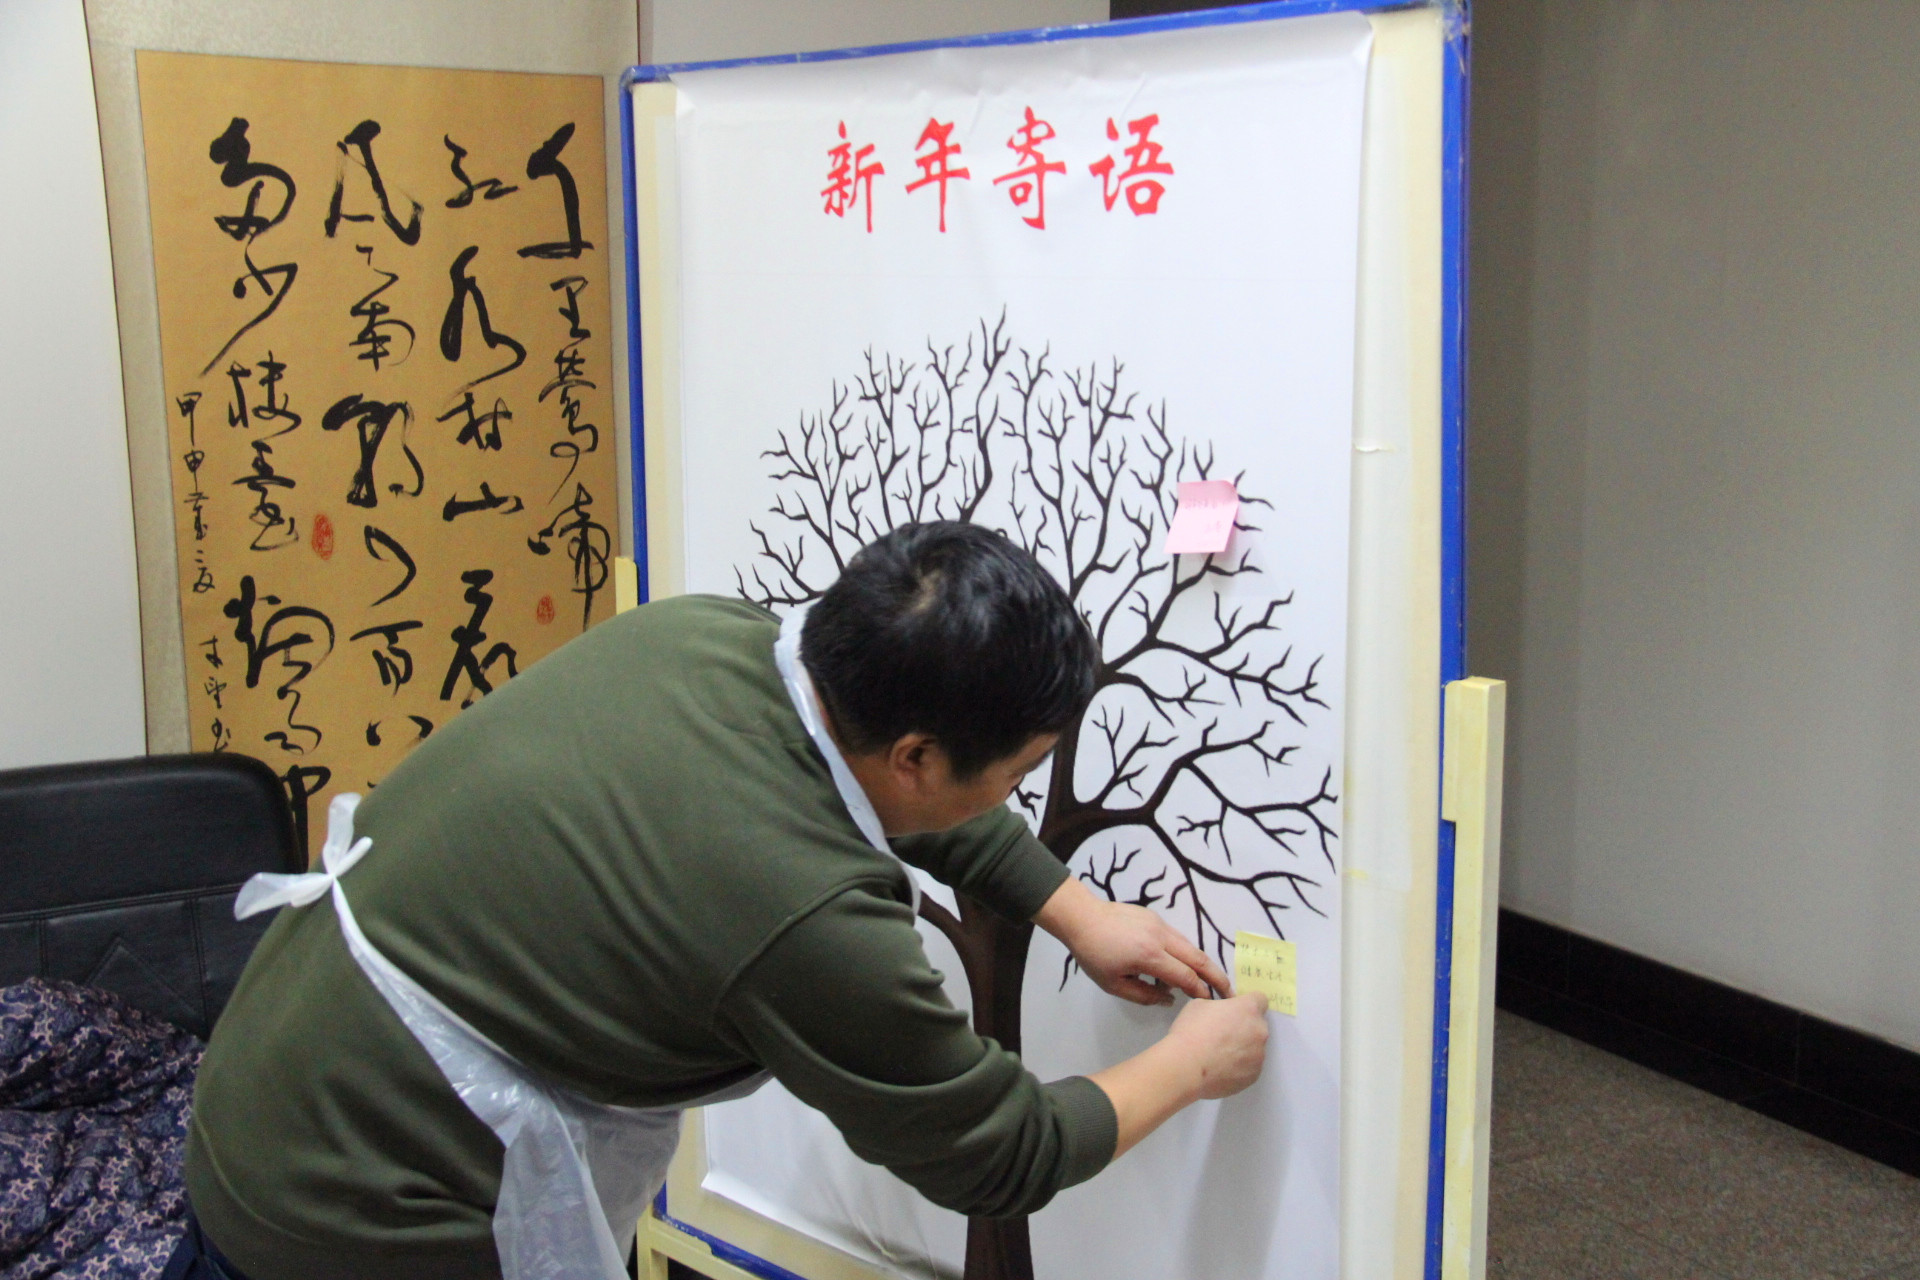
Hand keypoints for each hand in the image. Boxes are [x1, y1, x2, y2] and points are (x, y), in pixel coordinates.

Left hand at [1034, 878, 1231, 1004]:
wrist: (1081, 918)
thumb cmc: (1093, 955)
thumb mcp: (1113, 984)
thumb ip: (1144, 995)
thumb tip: (1169, 999)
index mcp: (1149, 956)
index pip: (1185, 976)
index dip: (1200, 990)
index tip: (1210, 1002)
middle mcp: (1161, 937)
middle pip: (1198, 957)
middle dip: (1216, 975)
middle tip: (1229, 991)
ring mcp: (1160, 924)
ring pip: (1190, 945)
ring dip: (1202, 963)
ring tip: (1210, 980)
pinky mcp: (1155, 917)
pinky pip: (1178, 938)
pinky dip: (1186, 952)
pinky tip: (1182, 964)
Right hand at [1166, 992, 1269, 1099]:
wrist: (1186, 1068)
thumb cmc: (1190, 1032)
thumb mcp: (1199, 1004)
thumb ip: (1218, 1006)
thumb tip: (1222, 1014)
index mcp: (1249, 1009)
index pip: (1260, 999)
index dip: (1247, 1003)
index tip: (1234, 1011)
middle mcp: (1260, 1031)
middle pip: (1258, 1025)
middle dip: (1244, 1027)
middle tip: (1222, 1034)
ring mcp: (1259, 1055)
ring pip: (1255, 1047)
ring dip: (1242, 1048)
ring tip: (1219, 1055)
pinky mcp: (1254, 1075)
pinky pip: (1250, 1066)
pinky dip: (1239, 1066)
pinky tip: (1220, 1068)